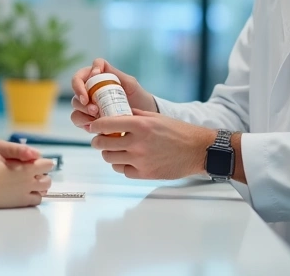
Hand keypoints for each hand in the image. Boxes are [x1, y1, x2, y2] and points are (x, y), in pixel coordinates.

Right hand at [0, 158, 54, 208]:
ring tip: (35, 186)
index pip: (47, 165)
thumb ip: (21, 158)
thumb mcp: (6, 157)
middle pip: (47, 179)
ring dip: (42, 187)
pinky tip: (28, 194)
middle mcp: (30, 179)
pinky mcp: (22, 202)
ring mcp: (26, 192)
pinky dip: (35, 196)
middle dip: (45, 177)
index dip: (45, 164)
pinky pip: (36, 200)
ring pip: (44, 190)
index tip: (43, 165)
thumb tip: (34, 157)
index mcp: (27, 166)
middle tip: (38, 176)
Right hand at [70, 59, 156, 128]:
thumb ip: (116, 74)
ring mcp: (87, 104)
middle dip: (82, 98)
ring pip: (75, 105)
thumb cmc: (138, 98)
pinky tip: (94, 126)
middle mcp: (90, 89)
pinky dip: (84, 122)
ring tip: (96, 117)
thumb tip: (97, 70)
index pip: (82, 73)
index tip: (92, 83)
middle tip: (94, 109)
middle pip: (76, 89)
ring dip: (82, 111)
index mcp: (98, 78)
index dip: (82, 78)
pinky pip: (77, 119)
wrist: (143, 119)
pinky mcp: (88, 118)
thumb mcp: (130, 84)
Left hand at [88, 109, 215, 179]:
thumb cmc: (178, 131)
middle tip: (100, 139)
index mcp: (140, 125)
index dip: (96, 125)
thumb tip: (116, 114)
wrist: (197, 150)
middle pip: (103, 144)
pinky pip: (123, 170)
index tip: (93, 126)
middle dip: (98, 141)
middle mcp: (138, 143)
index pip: (107, 124)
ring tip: (114, 149)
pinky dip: (122, 165)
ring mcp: (140, 160)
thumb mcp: (156, 117)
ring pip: (110, 159)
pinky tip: (128, 159)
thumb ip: (135, 116)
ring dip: (109, 154)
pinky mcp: (145, 174)